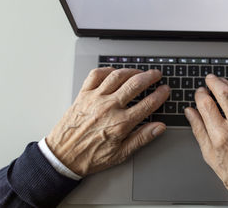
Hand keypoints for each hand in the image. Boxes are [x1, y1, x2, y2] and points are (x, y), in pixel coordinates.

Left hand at [46, 67, 169, 176]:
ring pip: (118, 76)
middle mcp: (109, 107)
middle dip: (150, 77)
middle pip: (135, 84)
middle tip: (156, 75)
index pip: (147, 104)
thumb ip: (142, 138)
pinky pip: (96, 75)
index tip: (165, 90)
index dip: (160, 95)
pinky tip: (114, 72)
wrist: (62, 156)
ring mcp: (95, 99)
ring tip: (140, 72)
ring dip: (132, 71)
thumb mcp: (120, 154)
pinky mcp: (83, 95)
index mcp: (120, 123)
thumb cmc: (90, 157)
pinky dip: (107, 70)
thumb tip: (159, 128)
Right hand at [184, 74, 227, 206]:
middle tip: (210, 79)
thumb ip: (198, 129)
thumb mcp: (209, 154)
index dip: (200, 94)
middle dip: (214, 82)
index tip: (200, 92)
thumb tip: (190, 111)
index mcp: (221, 136)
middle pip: (225, 93)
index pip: (206, 103)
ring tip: (225, 83)